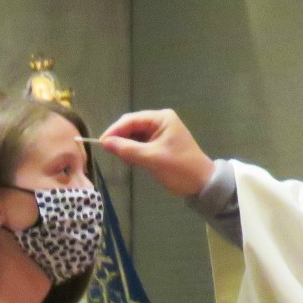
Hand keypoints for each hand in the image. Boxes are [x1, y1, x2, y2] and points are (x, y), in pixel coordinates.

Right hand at [98, 110, 216, 198]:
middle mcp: (160, 121)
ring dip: (126, 145)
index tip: (101, 144)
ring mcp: (160, 132)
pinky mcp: (160, 144)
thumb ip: (127, 149)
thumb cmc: (179, 169)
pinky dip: (133, 150)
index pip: (131, 120)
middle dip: (120, 137)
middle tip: (108, 152)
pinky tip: (130, 159)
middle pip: (132, 125)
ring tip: (120, 157)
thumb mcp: (152, 159)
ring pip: (135, 135)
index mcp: (161, 118)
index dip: (114, 130)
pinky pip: (141, 143)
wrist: (201, 184)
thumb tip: (104, 143)